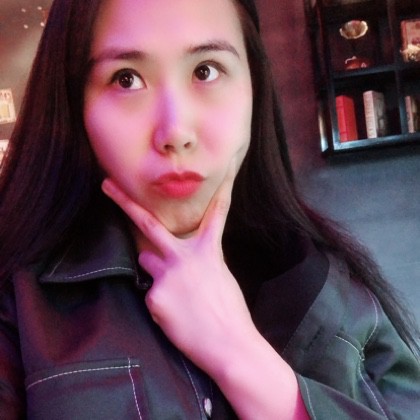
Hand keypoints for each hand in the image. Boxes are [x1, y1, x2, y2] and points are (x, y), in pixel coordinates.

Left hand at [102, 160, 254, 375]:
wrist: (228, 343)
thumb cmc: (229, 312)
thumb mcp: (221, 277)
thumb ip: (199, 261)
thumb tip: (176, 261)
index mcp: (208, 250)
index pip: (216, 215)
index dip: (220, 192)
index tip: (223, 173)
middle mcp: (184, 256)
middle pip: (148, 224)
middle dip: (124, 203)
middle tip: (106, 185)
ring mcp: (166, 275)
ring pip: (146, 262)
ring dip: (155, 270)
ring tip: (178, 293)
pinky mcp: (154, 296)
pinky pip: (150, 293)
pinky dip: (160, 302)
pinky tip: (176, 314)